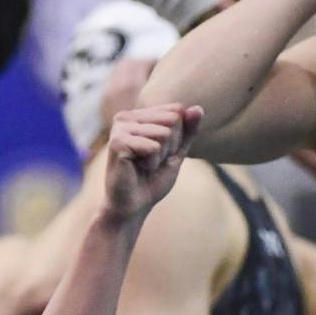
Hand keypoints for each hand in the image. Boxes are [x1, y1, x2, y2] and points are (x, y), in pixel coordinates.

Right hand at [103, 104, 202, 221]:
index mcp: (139, 115)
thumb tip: (198, 108)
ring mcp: (120, 128)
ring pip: (164, 134)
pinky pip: (153, 147)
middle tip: (151, 162)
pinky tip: (137, 169)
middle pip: (172, 120)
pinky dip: (151, 163)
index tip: (160, 154)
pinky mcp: (117, 142)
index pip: (177, 111)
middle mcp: (127, 116)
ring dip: (160, 156)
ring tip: (144, 166)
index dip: (177, 138)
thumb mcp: (176, 152)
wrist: (133, 206)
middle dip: (170, 146)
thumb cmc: (152, 180)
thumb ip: (187, 130)